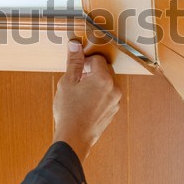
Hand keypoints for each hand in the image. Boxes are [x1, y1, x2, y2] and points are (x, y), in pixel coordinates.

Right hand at [52, 40, 121, 161]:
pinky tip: (86, 101)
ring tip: (80, 91)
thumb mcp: (67, 83)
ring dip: (96, 81)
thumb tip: (75, 45)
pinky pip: (108, 94)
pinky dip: (99, 93)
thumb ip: (74, 62)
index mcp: (103, 78)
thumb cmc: (69, 111)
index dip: (85, 60)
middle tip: (77, 78)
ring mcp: (116, 100)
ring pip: (107, 82)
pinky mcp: (114, 109)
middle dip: (91, 70)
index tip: (76, 67)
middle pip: (104, 69)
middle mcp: (114, 88)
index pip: (97, 58)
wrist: (74, 139)